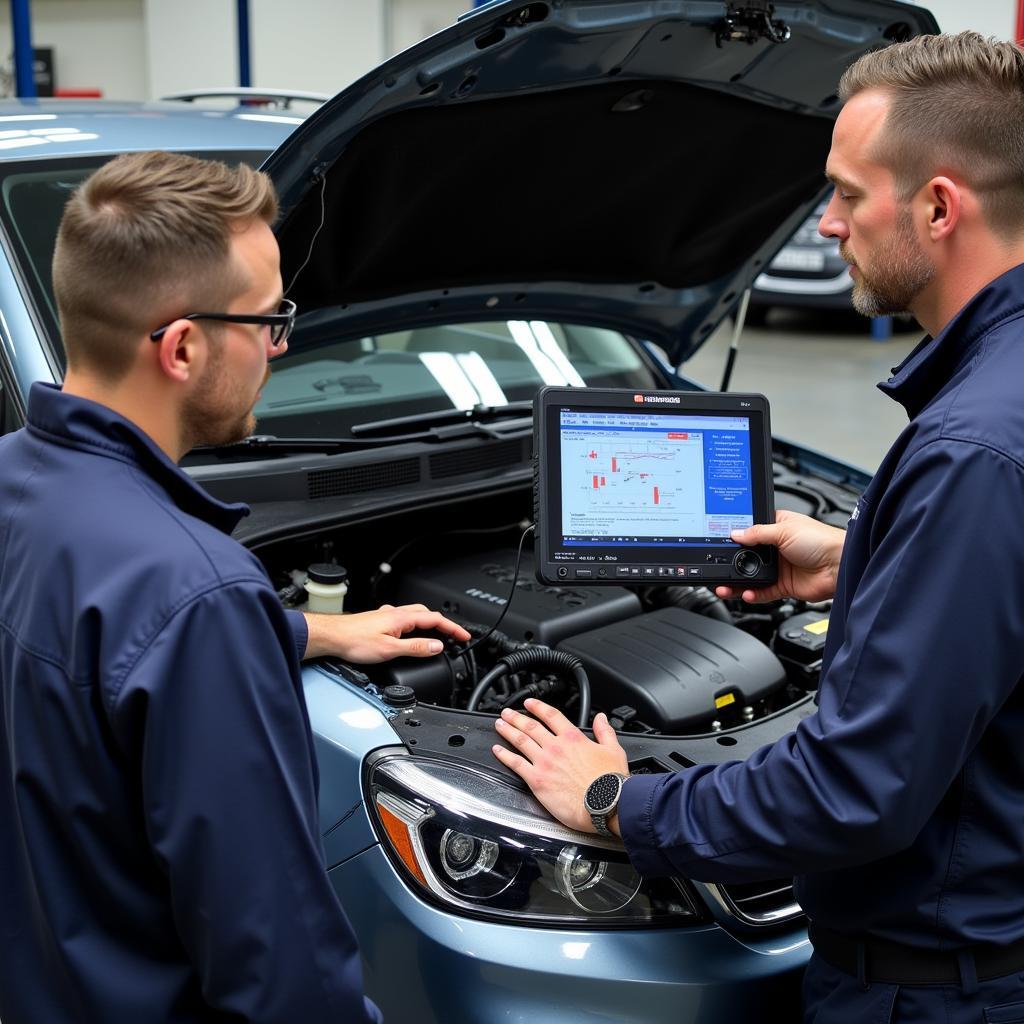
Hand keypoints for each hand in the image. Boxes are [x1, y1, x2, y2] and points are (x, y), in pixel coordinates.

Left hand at [302, 603, 470, 662]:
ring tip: (436, 636)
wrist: (332, 637)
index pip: (435, 620)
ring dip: (429, 624)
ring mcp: (387, 616)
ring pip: (415, 616)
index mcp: (402, 618)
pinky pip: (404, 620)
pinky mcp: (379, 622)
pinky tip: (409, 634)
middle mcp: (396, 613)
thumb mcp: (390, 650)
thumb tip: (437, 646)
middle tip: (454, 637)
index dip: (453, 629)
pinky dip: (414, 626)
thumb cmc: (354, 641)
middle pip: (427, 614)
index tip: (465, 636)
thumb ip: (415, 648)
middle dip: (443, 625)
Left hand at [492, 699, 628, 833]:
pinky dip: (504, 755)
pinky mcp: (537, 780)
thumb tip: (601, 718)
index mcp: (573, 738)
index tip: (529, 703)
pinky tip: (498, 750)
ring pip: (520, 741)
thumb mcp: (613, 749)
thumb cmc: (610, 783)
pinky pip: (516, 764)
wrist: (605, 805)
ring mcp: (544, 762)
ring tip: (500, 725)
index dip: (537, 707)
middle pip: (530, 726)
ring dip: (508, 731)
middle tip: (506, 713)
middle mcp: (556, 747)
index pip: (551, 716)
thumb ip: (605, 731)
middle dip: (516, 717)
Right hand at [715, 509, 844, 603]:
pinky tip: (746, 593)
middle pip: (746, 556)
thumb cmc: (822, 540)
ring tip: (724, 586)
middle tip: (716, 569)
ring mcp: (779, 567)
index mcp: (776, 527)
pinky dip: (753, 594)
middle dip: (731, 564)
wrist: (841, 565)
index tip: (719, 543)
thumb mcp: (784, 530)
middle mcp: (775, 547)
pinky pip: (762, 592)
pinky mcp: (783, 586)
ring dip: (737, 582)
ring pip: (751, 577)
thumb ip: (757, 533)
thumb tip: (735, 533)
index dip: (734, 537)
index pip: (748, 531)